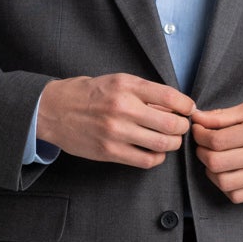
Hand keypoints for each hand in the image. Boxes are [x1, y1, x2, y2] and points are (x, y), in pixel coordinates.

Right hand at [38, 74, 195, 167]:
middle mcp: (123, 108)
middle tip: (180, 127)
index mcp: (127, 86)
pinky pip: (146, 160)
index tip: (189, 109)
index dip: (187, 106)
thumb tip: (174, 106)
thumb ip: (144, 92)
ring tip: (169, 140)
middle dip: (182, 127)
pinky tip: (154, 151)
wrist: (54, 110)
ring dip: (172, 144)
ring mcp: (116, 132)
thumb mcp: (116, 81)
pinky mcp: (110, 152)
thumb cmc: (88, 94)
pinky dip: (157, 158)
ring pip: (162, 144)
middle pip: (171, 124)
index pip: (170, 96)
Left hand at [189, 100, 242, 203]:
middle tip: (203, 144)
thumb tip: (198, 118)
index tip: (199, 130)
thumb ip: (225, 115)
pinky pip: (236, 196)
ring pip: (223, 182)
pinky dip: (225, 186)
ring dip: (211, 171)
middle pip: (216, 162)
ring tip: (214, 158)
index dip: (200, 135)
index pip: (217, 140)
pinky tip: (228, 172)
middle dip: (202, 152)